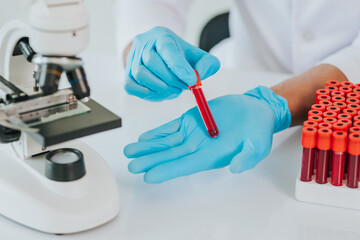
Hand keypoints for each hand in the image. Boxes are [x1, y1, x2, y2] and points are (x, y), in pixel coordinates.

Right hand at [124, 26, 219, 100]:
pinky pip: (130, 86)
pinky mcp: (126, 74)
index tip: (192, 81)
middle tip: (183, 86)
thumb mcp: (197, 57)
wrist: (160, 58)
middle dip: (171, 79)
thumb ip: (207, 64)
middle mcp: (143, 44)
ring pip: (141, 74)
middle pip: (152, 62)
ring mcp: (132, 59)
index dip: (179, 67)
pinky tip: (158, 92)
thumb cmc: (179, 58)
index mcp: (161, 36)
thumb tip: (200, 75)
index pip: (167, 49)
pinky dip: (146, 92)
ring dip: (160, 87)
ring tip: (173, 89)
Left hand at [124, 86, 290, 182]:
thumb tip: (235, 167)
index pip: (186, 165)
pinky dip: (157, 133)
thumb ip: (248, 156)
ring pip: (166, 143)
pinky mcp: (191, 121)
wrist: (254, 110)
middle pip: (171, 156)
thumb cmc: (257, 130)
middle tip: (132, 165)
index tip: (150, 175)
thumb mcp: (258, 143)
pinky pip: (170, 128)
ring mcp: (193, 134)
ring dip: (148, 147)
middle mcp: (199, 147)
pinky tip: (144, 138)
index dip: (168, 170)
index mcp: (212, 155)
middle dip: (151, 160)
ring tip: (130, 152)